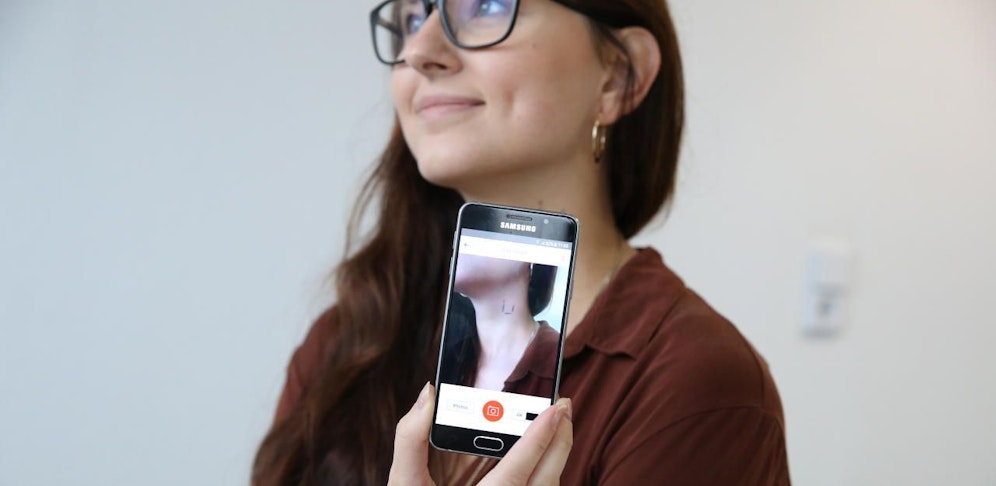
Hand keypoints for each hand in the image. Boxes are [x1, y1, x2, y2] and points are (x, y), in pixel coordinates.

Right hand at [388, 383, 573, 485]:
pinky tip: (538, 462)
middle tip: (563, 405)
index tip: (557, 407)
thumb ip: (410, 440)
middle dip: (561, 439)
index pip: (521, 468)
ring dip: (555, 460)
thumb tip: (428, 396)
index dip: (540, 435)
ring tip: (554, 428)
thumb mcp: (404, 485)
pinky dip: (545, 478)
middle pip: (548, 479)